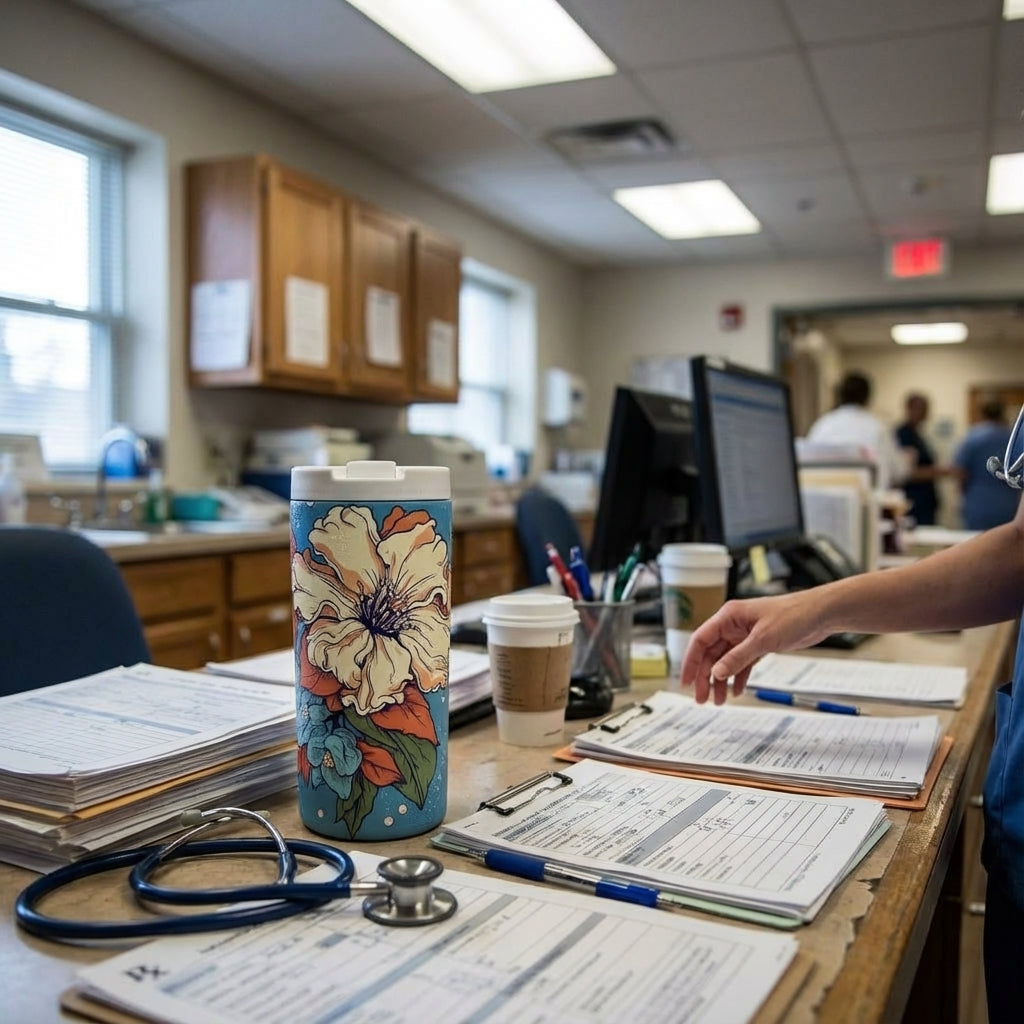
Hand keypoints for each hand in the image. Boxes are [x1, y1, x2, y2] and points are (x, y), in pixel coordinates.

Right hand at [681, 590, 832, 704]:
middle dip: (705, 677)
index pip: (700, 640)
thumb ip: (737, 657)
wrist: (820, 614)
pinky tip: (737, 691)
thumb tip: (716, 673)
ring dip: (721, 681)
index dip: (691, 661)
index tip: (686, 682)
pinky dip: (738, 677)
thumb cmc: (793, 616)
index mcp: (728, 617)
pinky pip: (742, 664)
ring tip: (718, 701)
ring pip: (725, 661)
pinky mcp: (758, 644)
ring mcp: (745, 636)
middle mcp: (733, 626)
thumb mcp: (763, 639)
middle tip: (702, 699)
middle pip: (711, 654)